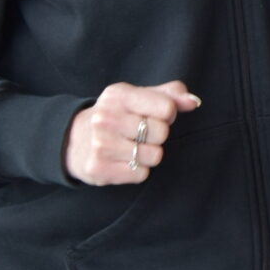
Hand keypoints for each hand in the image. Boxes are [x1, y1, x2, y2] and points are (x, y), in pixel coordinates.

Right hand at [64, 81, 199, 185]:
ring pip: (154, 156)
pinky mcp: (98, 168)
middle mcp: (105, 117)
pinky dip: (137, 170)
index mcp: (117, 95)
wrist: (75, 140)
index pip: (167, 108)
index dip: (167, 114)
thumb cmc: (117, 115)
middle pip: (162, 132)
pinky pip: (140, 174)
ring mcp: (100, 144)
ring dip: (148, 154)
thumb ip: (170, 95)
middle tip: (140, 133)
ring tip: (131, 147)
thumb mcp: (139, 97)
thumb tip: (194, 102)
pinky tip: (122, 160)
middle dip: (157, 135)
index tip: (154, 115)